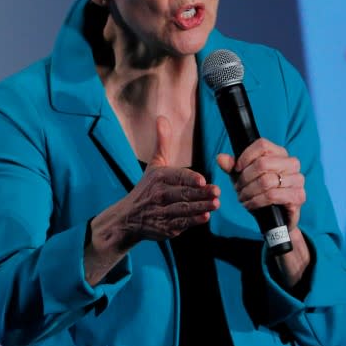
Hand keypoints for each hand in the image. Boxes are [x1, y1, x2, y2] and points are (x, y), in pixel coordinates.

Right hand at [117, 116, 219, 246]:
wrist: (128, 218)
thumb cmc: (147, 188)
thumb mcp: (154, 164)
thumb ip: (162, 142)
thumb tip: (162, 117)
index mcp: (159, 178)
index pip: (177, 177)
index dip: (189, 179)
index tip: (202, 180)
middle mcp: (159, 195)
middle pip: (182, 194)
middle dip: (201, 194)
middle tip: (217, 191)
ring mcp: (161, 213)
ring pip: (183, 210)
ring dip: (200, 207)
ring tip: (215, 204)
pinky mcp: (165, 228)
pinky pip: (180, 224)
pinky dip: (192, 221)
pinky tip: (205, 217)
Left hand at [216, 138, 305, 231]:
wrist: (274, 216)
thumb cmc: (259, 192)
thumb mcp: (243, 177)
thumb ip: (232, 167)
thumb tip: (221, 158)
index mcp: (280, 153)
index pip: (262, 145)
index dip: (245, 156)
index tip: (237, 169)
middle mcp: (292, 163)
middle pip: (262, 163)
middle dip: (244, 178)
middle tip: (238, 188)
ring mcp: (297, 179)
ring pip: (266, 181)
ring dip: (249, 191)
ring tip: (243, 197)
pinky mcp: (298, 196)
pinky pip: (272, 196)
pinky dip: (256, 201)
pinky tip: (250, 204)